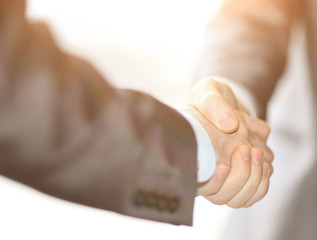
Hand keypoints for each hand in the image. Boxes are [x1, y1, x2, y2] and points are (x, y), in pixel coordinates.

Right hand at [187, 78, 273, 206]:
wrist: (226, 102)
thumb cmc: (210, 98)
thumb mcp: (208, 92)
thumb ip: (214, 105)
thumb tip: (229, 124)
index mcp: (193, 157)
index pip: (199, 187)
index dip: (212, 184)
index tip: (222, 166)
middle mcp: (207, 171)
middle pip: (222, 197)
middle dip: (240, 177)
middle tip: (244, 150)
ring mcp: (226, 176)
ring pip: (239, 198)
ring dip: (253, 180)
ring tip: (256, 154)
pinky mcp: (244, 174)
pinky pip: (254, 193)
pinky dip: (262, 183)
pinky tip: (264, 163)